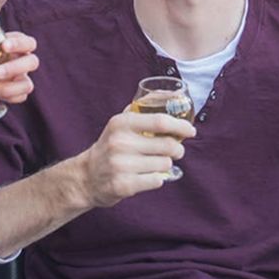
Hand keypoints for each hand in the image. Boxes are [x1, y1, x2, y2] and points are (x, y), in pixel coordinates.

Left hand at [0, 32, 39, 104]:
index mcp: (16, 45)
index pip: (27, 42)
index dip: (19, 43)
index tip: (3, 45)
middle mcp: (23, 61)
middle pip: (32, 62)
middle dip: (15, 67)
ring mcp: (22, 78)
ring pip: (27, 84)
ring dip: (10, 88)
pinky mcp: (18, 92)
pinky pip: (19, 98)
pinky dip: (6, 98)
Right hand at [80, 110, 195, 207]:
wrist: (87, 176)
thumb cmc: (111, 145)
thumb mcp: (121, 122)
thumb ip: (144, 107)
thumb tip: (173, 94)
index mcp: (121, 123)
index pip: (160, 121)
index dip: (180, 126)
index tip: (191, 130)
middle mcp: (120, 142)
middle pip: (167, 145)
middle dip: (178, 148)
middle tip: (177, 150)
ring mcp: (120, 165)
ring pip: (164, 164)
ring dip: (166, 164)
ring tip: (156, 163)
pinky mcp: (123, 185)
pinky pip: (157, 181)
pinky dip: (158, 178)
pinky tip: (148, 176)